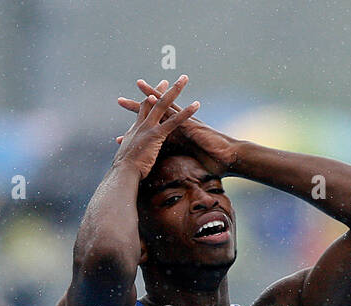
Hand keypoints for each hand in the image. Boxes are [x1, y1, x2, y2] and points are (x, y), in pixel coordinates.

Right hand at [111, 74, 200, 177]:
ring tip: (185, 79)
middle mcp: (141, 125)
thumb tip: (129, 155)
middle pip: (153, 102)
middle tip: (169, 79)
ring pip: (164, 105)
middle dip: (162, 89)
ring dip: (175, 91)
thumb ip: (131, 152)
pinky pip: (174, 121)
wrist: (123, 174)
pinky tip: (196, 105)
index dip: (149, 99)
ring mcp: (148, 128)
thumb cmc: (124, 171)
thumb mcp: (127, 158)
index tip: (155, 91)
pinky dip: (186, 113)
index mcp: (135, 130)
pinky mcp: (156, 135)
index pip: (143, 109)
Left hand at [116, 77, 239, 173]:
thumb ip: (185, 163)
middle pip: (155, 113)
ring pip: (164, 107)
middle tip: (119, 101)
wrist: (231, 158)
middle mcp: (179, 126)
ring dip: (151, 95)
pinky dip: (162, 106)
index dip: (141, 125)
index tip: (125, 127)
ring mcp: (185, 124)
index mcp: (177, 135)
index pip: (155, 127)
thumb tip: (180, 176)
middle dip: (137, 107)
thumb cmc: (217, 163)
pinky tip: (151, 99)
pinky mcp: (190, 125)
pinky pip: (173, 114)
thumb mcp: (194, 164)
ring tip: (138, 85)